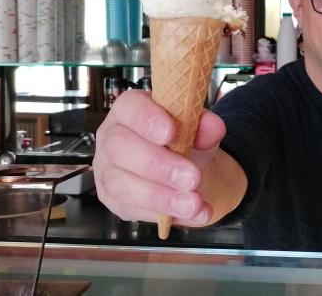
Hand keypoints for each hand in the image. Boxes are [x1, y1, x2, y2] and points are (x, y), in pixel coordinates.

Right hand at [93, 90, 225, 226]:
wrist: (187, 170)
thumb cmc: (184, 141)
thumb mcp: (201, 130)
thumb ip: (206, 127)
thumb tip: (213, 127)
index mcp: (130, 110)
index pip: (130, 107)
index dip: (147, 118)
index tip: (170, 132)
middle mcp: (112, 137)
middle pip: (120, 148)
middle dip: (159, 165)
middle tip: (191, 178)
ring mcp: (108, 170)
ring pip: (121, 184)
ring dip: (161, 197)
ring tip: (193, 203)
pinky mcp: (113, 199)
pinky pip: (131, 209)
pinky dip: (165, 213)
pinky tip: (192, 213)